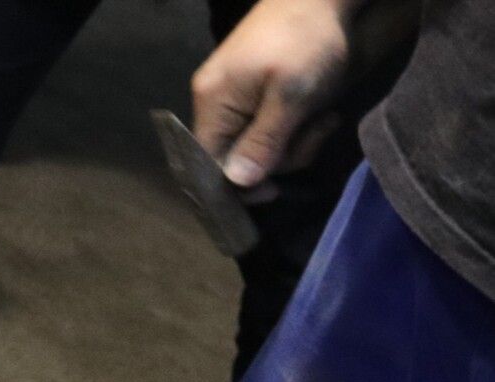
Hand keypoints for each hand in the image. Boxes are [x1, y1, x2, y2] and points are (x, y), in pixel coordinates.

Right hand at [191, 0, 353, 186]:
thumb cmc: (306, 40)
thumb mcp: (291, 96)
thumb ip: (263, 142)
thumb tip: (237, 184)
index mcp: (212, 103)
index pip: (208, 163)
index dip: (236, 185)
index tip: (273, 191)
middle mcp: (213, 102)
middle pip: (234, 156)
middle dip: (278, 157)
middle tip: (317, 134)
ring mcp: (233, 93)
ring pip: (255, 142)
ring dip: (294, 140)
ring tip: (323, 118)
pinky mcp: (253, 87)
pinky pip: (265, 123)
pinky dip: (293, 125)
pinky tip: (316, 110)